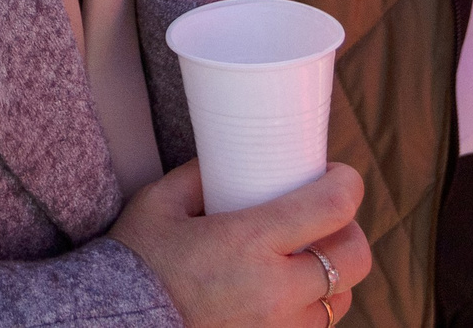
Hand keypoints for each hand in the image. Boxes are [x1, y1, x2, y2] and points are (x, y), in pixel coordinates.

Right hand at [108, 160, 369, 326]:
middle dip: (350, 231)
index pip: (332, 208)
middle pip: (354, 259)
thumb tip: (229, 160)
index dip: (347, 184)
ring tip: (310, 257)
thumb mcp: (160, 202)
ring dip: (334, 274)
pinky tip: (290, 291)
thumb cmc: (137, 261)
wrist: (119, 320)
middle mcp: (275, 290)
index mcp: (250, 241)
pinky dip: (312, 306)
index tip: (337, 175)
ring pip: (341, 300)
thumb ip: (200, 175)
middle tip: (328, 217)